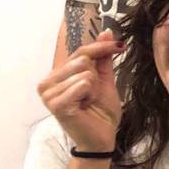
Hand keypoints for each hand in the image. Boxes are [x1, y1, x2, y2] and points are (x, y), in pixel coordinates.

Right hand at [37, 29, 123, 151]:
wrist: (103, 137)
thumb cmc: (101, 111)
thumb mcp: (104, 80)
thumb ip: (102, 57)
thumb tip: (106, 32)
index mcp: (57, 75)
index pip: (81, 51)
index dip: (102, 47)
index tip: (120, 46)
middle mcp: (48, 82)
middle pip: (82, 60)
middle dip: (95, 76)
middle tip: (92, 94)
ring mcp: (49, 94)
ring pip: (84, 72)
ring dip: (93, 88)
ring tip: (87, 102)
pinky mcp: (55, 104)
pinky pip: (82, 84)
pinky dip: (89, 94)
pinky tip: (83, 107)